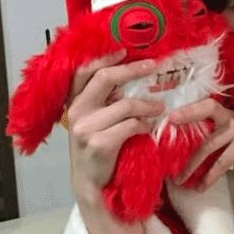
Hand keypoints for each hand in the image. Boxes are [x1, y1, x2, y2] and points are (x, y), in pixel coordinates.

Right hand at [64, 49, 165, 206]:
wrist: (90, 182)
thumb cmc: (97, 148)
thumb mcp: (92, 121)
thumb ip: (102, 101)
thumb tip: (131, 75)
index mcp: (74, 102)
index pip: (84, 71)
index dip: (104, 58)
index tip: (125, 51)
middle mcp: (76, 112)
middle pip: (104, 78)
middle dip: (132, 70)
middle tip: (153, 66)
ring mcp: (86, 128)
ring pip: (125, 105)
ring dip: (148, 105)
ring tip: (160, 108)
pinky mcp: (99, 144)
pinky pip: (130, 126)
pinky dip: (144, 125)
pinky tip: (149, 128)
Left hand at [169, 98, 233, 191]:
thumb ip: (221, 133)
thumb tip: (196, 146)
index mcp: (229, 114)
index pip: (207, 104)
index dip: (189, 108)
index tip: (171, 116)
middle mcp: (233, 117)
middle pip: (205, 113)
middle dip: (185, 120)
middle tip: (165, 136)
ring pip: (209, 145)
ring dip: (192, 164)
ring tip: (180, 179)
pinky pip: (223, 161)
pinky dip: (211, 175)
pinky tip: (202, 186)